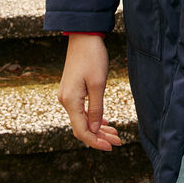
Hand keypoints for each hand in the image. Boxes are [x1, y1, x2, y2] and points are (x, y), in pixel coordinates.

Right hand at [58, 34, 122, 150]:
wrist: (83, 35)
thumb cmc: (92, 56)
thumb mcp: (98, 83)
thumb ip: (96, 108)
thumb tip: (95, 130)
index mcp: (70, 101)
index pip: (81, 131)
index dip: (96, 142)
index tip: (111, 147)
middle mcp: (65, 100)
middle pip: (82, 127)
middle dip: (99, 136)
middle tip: (118, 141)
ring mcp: (68, 95)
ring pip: (82, 119)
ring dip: (98, 127)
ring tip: (115, 133)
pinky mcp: (72, 90)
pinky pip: (82, 109)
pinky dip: (93, 116)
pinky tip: (105, 121)